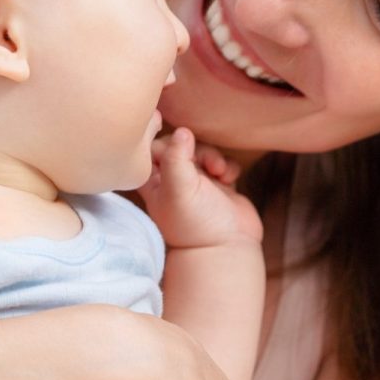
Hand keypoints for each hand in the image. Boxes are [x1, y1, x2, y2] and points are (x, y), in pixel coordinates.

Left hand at [139, 126, 262, 252]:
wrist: (227, 249)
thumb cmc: (195, 225)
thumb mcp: (178, 190)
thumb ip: (175, 158)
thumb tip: (182, 131)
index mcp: (155, 183)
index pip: (150, 149)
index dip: (160, 137)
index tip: (171, 130)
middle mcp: (174, 181)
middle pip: (180, 145)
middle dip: (194, 148)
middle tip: (202, 162)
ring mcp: (199, 183)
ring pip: (203, 151)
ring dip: (213, 156)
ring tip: (219, 172)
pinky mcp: (220, 186)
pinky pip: (223, 162)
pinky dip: (228, 166)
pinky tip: (229, 179)